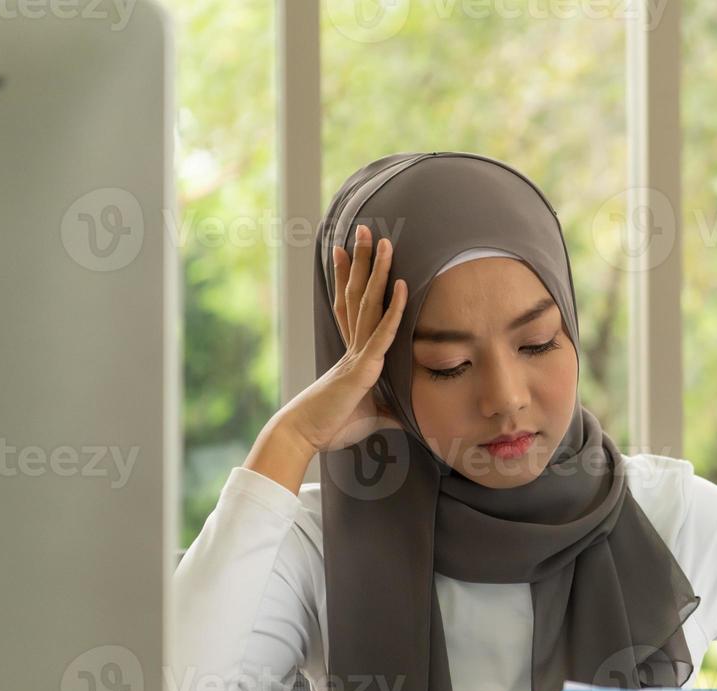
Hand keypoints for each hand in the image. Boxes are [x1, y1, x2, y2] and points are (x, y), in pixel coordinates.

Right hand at [279, 224, 408, 454]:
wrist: (305, 435)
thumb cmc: (332, 425)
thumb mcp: (371, 415)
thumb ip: (391, 409)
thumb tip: (411, 416)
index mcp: (351, 352)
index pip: (350, 306)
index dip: (348, 277)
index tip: (344, 251)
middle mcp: (352, 345)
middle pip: (357, 293)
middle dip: (362, 260)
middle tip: (364, 229)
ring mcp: (357, 353)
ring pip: (368, 303)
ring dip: (376, 270)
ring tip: (381, 240)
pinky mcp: (363, 367)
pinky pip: (382, 334)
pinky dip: (395, 310)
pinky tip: (403, 286)